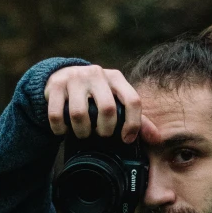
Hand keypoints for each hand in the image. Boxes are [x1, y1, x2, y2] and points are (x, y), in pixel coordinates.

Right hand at [44, 65, 159, 143]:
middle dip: (105, 130)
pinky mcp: (55, 85)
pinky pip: (57, 114)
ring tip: (83, 134)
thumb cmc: (96, 94)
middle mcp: (97, 73)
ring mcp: (74, 78)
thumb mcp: (116, 100)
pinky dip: (60, 129)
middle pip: (107, 109)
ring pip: (80, 114)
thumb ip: (136, 118)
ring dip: (82, 131)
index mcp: (116, 77)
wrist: (63, 76)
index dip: (132, 124)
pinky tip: (63, 131)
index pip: (133, 100)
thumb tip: (156, 138)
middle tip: (101, 136)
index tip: (126, 139)